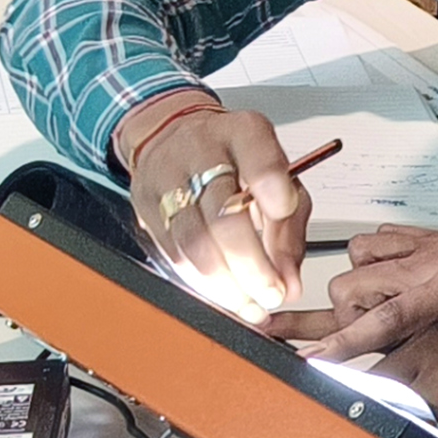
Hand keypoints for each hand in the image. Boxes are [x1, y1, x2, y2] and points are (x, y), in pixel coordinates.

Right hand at [118, 97, 307, 323]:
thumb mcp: (276, 173)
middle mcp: (201, 151)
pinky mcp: (146, 208)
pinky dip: (202, 283)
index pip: (257, 154)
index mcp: (243, 132)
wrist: (172, 136)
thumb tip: (290, 282)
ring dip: (226, 284)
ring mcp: (167, 180)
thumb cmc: (234, 158)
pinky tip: (223, 295)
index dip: (272, 186)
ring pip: (194, 242)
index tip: (283, 210)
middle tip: (272, 293)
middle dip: (251, 264)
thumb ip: (289, 224)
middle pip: (222, 214)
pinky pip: (173, 255)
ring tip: (251, 305)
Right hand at [283, 150, 437, 425]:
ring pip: (366, 255)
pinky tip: (395, 286)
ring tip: (376, 320)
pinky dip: (376, 261)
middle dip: (345, 318)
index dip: (349, 341)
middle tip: (360, 347)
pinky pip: (391, 240)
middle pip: (358, 282)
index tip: (316, 362)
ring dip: (358, 287)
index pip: (391, 314)